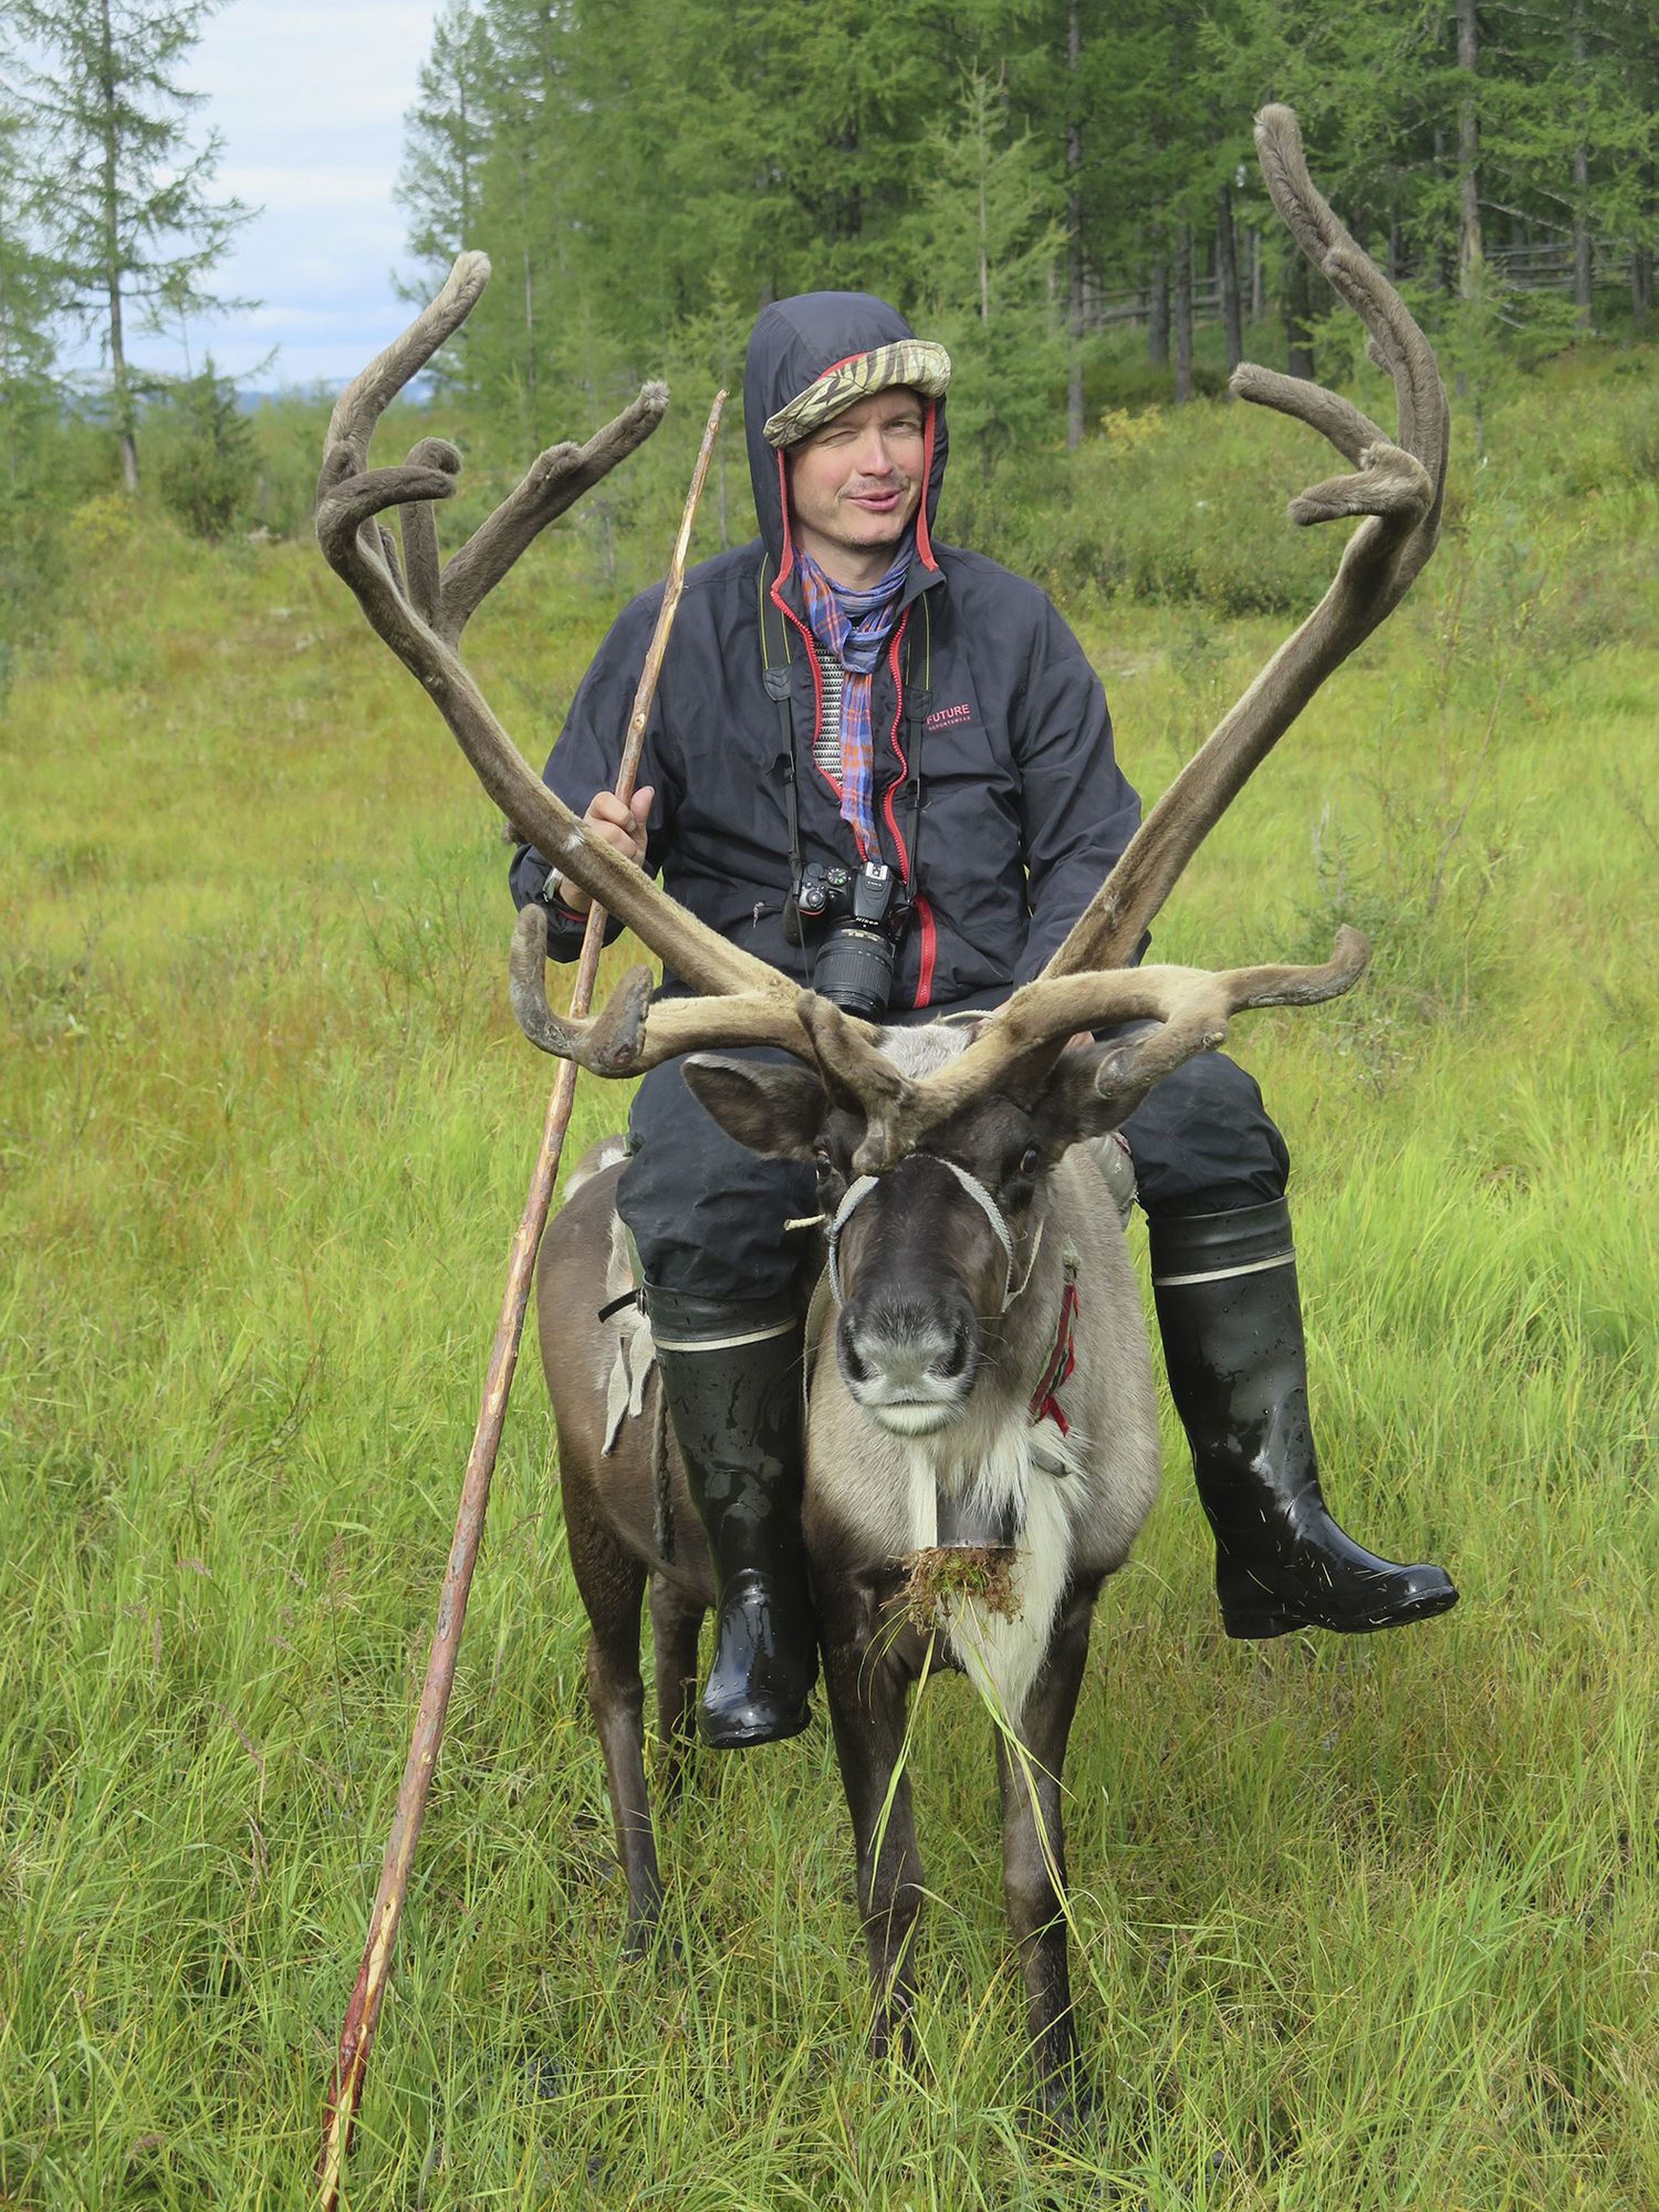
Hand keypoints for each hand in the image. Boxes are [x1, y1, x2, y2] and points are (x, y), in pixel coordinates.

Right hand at [554, 786, 653, 913]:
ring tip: (618, 865)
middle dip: (626, 845)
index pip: (603, 799)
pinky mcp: (571, 872)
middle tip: (625, 852)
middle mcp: (583, 827)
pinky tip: (609, 875)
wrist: (598, 889)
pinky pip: (597, 871)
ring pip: (606, 851)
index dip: (621, 812)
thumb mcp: (634, 836)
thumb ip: (639, 815)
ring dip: (621, 861)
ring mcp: (576, 849)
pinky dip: (610, 875)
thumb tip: (647, 790)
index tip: (630, 824)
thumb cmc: (617, 858)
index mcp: (597, 814)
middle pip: (610, 831)